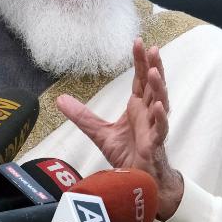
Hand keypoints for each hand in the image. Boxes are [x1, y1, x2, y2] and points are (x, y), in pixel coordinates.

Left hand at [56, 38, 183, 219]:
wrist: (137, 180)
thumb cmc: (127, 154)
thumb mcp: (99, 132)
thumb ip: (82, 116)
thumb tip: (60, 99)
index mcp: (137, 106)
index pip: (139, 79)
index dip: (140, 61)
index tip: (139, 42)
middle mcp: (148, 113)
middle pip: (153, 85)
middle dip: (153, 66)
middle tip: (153, 48)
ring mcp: (153, 127)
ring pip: (160, 103)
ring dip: (158, 87)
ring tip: (154, 72)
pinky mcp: (155, 144)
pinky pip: (160, 128)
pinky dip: (160, 117)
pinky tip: (157, 105)